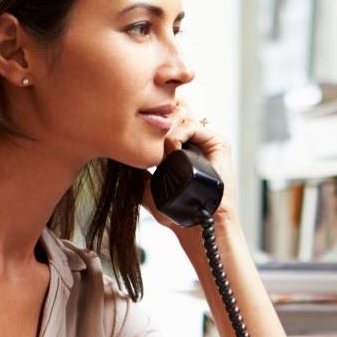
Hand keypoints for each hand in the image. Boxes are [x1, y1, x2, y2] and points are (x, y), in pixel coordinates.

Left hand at [140, 98, 239, 230]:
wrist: (199, 225)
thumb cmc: (178, 213)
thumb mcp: (148, 189)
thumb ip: (137, 173)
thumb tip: (118, 154)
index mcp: (179, 148)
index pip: (165, 120)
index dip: (151, 117)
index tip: (134, 123)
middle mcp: (194, 141)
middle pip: (173, 112)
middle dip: (157, 121)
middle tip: (146, 134)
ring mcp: (205, 141)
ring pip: (181, 117)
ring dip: (165, 129)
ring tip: (159, 149)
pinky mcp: (218, 143)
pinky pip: (193, 126)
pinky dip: (178, 135)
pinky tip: (171, 150)